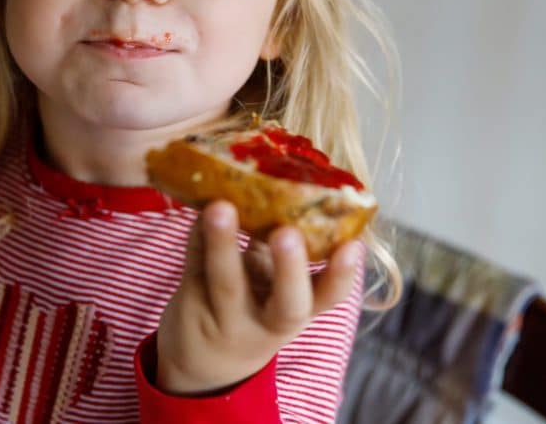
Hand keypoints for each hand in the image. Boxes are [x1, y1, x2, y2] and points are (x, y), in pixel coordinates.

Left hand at [156, 200, 362, 394]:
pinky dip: (196, 233)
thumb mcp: (274, 289)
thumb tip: (290, 184)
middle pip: (286, 304)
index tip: (353, 245)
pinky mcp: (191, 303)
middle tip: (288, 232)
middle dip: (290, 268)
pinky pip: (194, 264)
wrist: (204, 361)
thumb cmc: (252, 309)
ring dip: (224, 243)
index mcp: (298, 311)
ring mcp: (228, 317)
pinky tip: (197, 206)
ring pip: (227, 283)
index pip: (328, 298)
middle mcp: (267, 321)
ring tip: (220, 208)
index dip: (342, 274)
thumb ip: (280, 247)